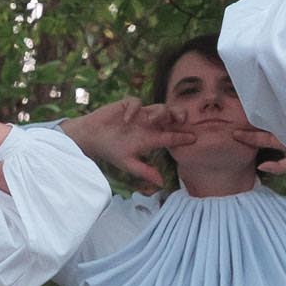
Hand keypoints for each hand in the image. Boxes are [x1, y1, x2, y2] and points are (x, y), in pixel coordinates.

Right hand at [63, 97, 195, 189]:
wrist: (91, 138)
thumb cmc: (111, 151)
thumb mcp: (128, 164)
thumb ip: (144, 171)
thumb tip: (161, 183)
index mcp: (151, 138)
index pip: (171, 136)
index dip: (182, 137)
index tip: (194, 138)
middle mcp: (148, 125)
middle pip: (171, 116)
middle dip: (178, 115)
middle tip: (182, 119)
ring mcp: (139, 114)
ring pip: (158, 107)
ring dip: (158, 112)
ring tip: (151, 120)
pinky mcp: (126, 105)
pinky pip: (136, 102)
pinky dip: (134, 109)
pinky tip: (127, 119)